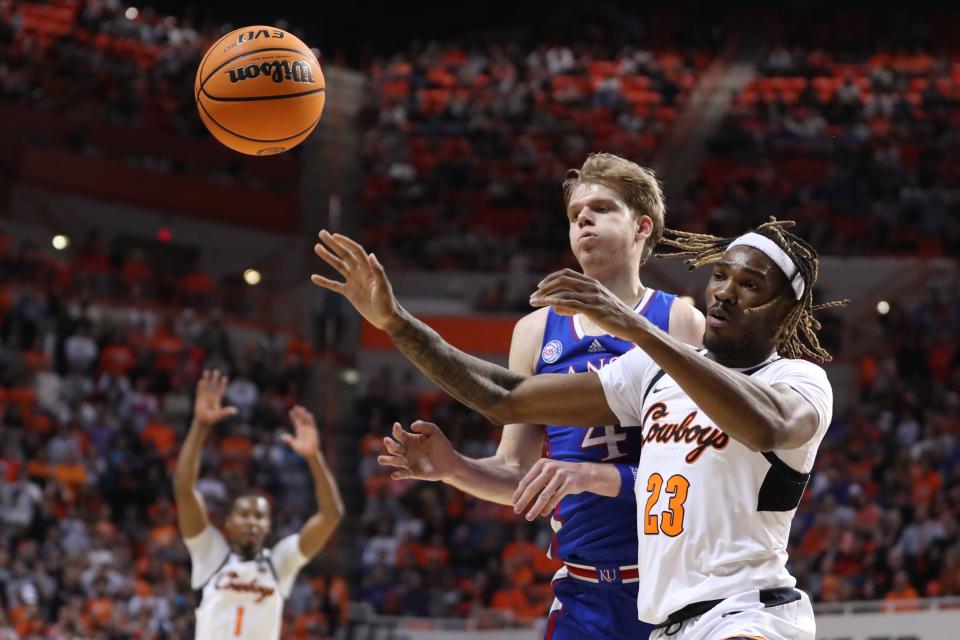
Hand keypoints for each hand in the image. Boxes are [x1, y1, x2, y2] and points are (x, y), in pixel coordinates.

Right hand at [193, 370, 237, 426]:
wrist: (203, 422)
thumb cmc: (212, 419)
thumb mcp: (220, 414)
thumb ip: (227, 412)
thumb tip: (235, 411)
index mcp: (216, 400)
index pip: (220, 390)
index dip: (222, 384)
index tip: (225, 378)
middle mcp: (211, 397)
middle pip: (213, 386)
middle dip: (215, 378)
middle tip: (216, 370)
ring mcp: (204, 397)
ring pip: (206, 386)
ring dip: (206, 379)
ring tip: (206, 371)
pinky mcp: (199, 400)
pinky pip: (200, 391)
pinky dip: (200, 386)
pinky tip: (201, 381)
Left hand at [282, 406, 320, 457]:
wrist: (309, 454)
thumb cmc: (302, 450)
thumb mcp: (294, 444)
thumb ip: (289, 440)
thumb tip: (282, 436)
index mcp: (299, 431)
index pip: (296, 422)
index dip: (293, 417)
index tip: (290, 411)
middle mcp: (304, 429)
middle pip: (301, 419)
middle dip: (298, 413)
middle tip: (295, 406)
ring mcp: (309, 429)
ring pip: (306, 420)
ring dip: (304, 414)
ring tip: (301, 408)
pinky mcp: (314, 431)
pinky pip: (312, 424)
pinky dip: (310, 419)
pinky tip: (308, 414)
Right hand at [311, 230, 401, 331]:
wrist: (386, 318)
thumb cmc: (387, 303)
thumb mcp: (383, 287)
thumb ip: (378, 272)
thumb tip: (372, 255)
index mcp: (368, 269)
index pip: (355, 251)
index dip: (345, 242)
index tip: (334, 236)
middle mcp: (360, 272)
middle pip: (344, 254)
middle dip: (333, 244)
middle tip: (321, 233)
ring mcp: (354, 281)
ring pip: (338, 266)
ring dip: (328, 257)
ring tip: (317, 247)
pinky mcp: (349, 292)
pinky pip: (334, 285)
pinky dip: (324, 281)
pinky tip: (314, 277)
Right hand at [377, 421, 459, 480]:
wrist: (449, 461)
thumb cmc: (440, 445)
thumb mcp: (434, 431)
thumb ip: (423, 426)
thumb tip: (411, 427)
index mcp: (409, 440)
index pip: (398, 434)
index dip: (396, 430)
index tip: (397, 426)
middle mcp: (406, 451)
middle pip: (394, 447)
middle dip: (389, 444)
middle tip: (386, 440)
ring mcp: (409, 462)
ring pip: (395, 461)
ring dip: (388, 460)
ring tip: (380, 459)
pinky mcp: (414, 472)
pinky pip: (404, 474)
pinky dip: (399, 475)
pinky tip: (394, 475)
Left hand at [512, 458, 591, 520]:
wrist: (585, 473)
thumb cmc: (561, 475)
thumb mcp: (548, 472)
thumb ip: (536, 480)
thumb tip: (519, 496)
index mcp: (541, 464)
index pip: (526, 481)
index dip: (519, 493)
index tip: (513, 503)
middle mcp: (550, 467)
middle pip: (532, 488)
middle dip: (523, 501)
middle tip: (516, 511)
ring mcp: (560, 474)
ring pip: (544, 495)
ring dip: (535, 508)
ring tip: (529, 517)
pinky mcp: (569, 483)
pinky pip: (556, 497)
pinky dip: (549, 507)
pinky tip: (543, 514)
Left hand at [529, 269, 650, 340]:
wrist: (632, 324)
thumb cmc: (613, 316)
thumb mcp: (594, 305)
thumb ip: (576, 304)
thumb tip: (556, 307)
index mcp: (592, 282)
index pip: (567, 274)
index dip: (551, 278)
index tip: (540, 286)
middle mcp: (591, 286)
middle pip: (562, 279)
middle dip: (545, 286)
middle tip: (533, 295)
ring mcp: (593, 296)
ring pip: (564, 291)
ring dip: (546, 296)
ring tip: (534, 302)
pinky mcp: (593, 308)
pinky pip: (571, 302)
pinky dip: (557, 302)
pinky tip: (547, 305)